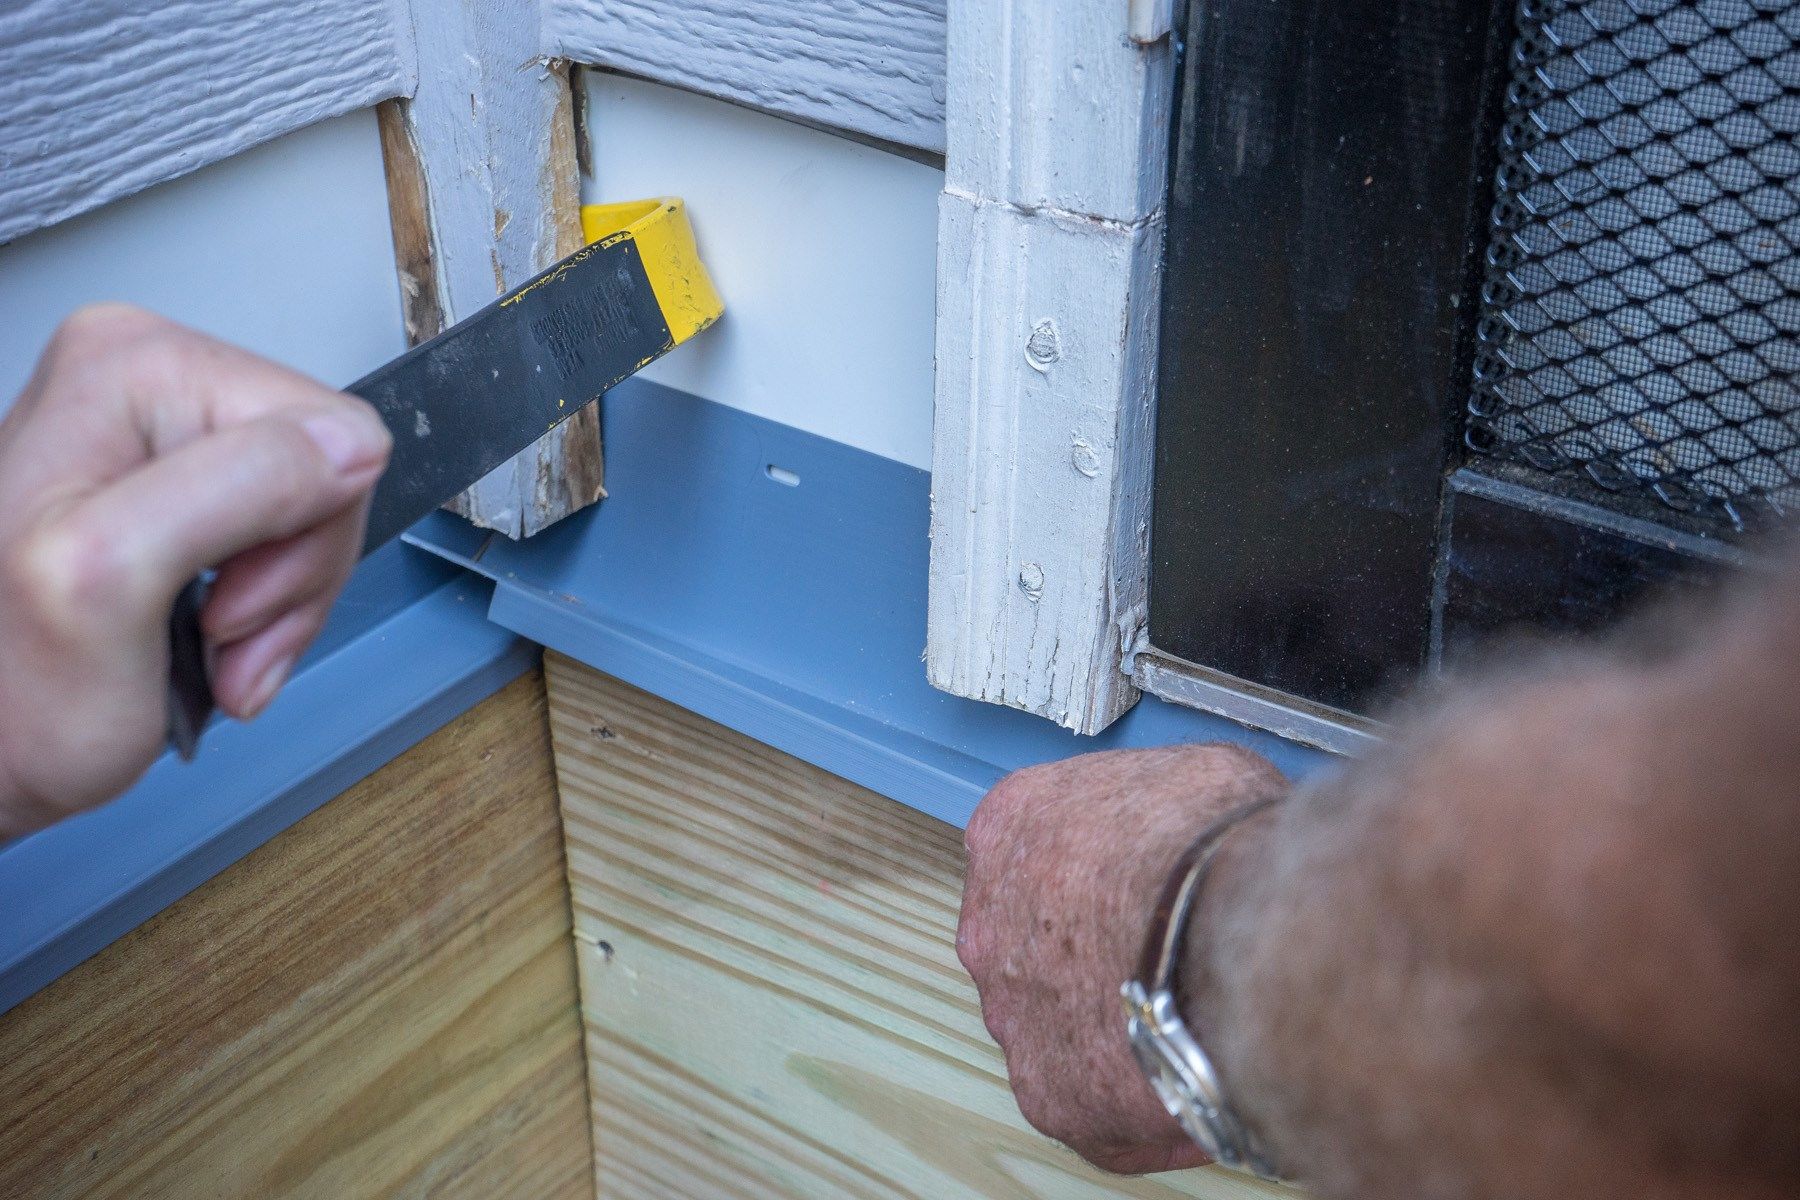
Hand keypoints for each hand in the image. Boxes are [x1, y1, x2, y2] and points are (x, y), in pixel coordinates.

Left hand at [0, 305, 390, 836]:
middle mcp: (152, 378)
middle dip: (292, 575)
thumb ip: (236, 488)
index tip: (221, 597)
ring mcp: (171, 432)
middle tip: (216, 632)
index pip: (329, 430)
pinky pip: (296, 536)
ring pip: (321, 511)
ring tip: (209, 645)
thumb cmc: (14, 694)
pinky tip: (211, 637)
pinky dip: (270, 609)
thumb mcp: (115, 581)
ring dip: (281, 605)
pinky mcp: (192, 481)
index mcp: (134, 366)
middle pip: (329, 468)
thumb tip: (349, 444)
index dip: (302, 534)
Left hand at [958, 744, 1287, 1173]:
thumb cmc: (1220, 845)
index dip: (1102, 873)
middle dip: (1097, 955)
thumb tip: (1202, 830)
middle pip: (1038, 947)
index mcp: (1008, 829)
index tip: (1148, 887)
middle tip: (1173, 960)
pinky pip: (1098, 1104)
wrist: (1244, 937)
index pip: (1036, 852)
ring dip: (1117, 1029)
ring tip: (1199, 1025)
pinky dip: (1147, 1100)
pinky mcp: (1052, 1097)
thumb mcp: (1195, 775)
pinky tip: (1205, 1080)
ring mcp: (1012, 1017)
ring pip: (1061, 1029)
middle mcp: (988, 926)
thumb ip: (1165, 810)